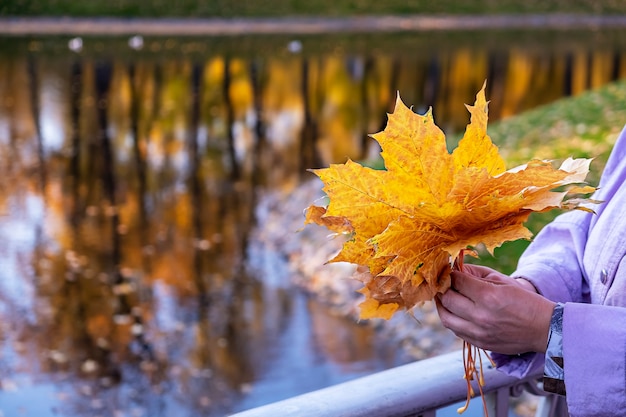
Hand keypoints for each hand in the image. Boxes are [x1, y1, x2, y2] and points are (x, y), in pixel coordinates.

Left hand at [435, 264, 554, 354]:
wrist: (544, 328)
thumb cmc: (524, 300)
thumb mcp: (502, 281)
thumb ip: (476, 274)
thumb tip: (455, 269)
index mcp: (489, 296)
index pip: (457, 281)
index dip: (450, 274)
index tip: (447, 271)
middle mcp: (481, 316)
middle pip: (447, 299)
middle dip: (442, 288)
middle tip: (442, 282)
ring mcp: (479, 332)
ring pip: (446, 318)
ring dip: (441, 305)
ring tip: (443, 297)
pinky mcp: (480, 343)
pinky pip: (456, 331)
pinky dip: (451, 319)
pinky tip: (454, 311)